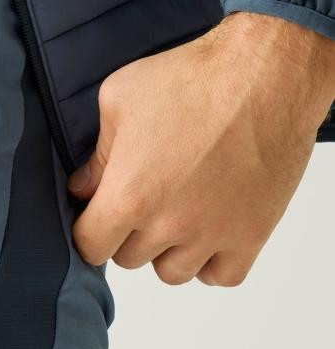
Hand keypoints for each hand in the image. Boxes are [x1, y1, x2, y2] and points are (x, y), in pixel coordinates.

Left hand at [68, 11, 334, 285]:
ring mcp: (212, 234)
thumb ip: (96, 155)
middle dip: (128, 234)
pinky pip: (220, 276)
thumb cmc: (193, 78)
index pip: (90, 247)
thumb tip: (81, 189)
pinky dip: (211, 262)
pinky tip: (207, 231)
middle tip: (144, 201)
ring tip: (176, 213)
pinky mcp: (251, 234)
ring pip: (172, 272)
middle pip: (129, 259)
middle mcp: (169, 224)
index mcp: (129, 196)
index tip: (97, 217)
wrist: (267, 71)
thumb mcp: (120, 101)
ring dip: (168, 250)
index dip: (89, 231)